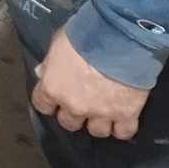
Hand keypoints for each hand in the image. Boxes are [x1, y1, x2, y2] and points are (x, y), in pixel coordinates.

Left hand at [30, 26, 149, 139]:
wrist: (118, 38)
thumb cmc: (84, 35)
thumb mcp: (58, 43)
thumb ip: (49, 63)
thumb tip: (42, 73)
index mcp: (53, 88)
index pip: (43, 105)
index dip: (50, 101)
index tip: (57, 95)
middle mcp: (74, 106)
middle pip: (69, 123)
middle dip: (74, 113)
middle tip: (82, 101)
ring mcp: (100, 113)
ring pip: (96, 130)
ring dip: (98, 122)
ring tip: (104, 110)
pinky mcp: (126, 115)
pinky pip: (123, 132)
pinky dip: (123, 127)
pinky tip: (123, 117)